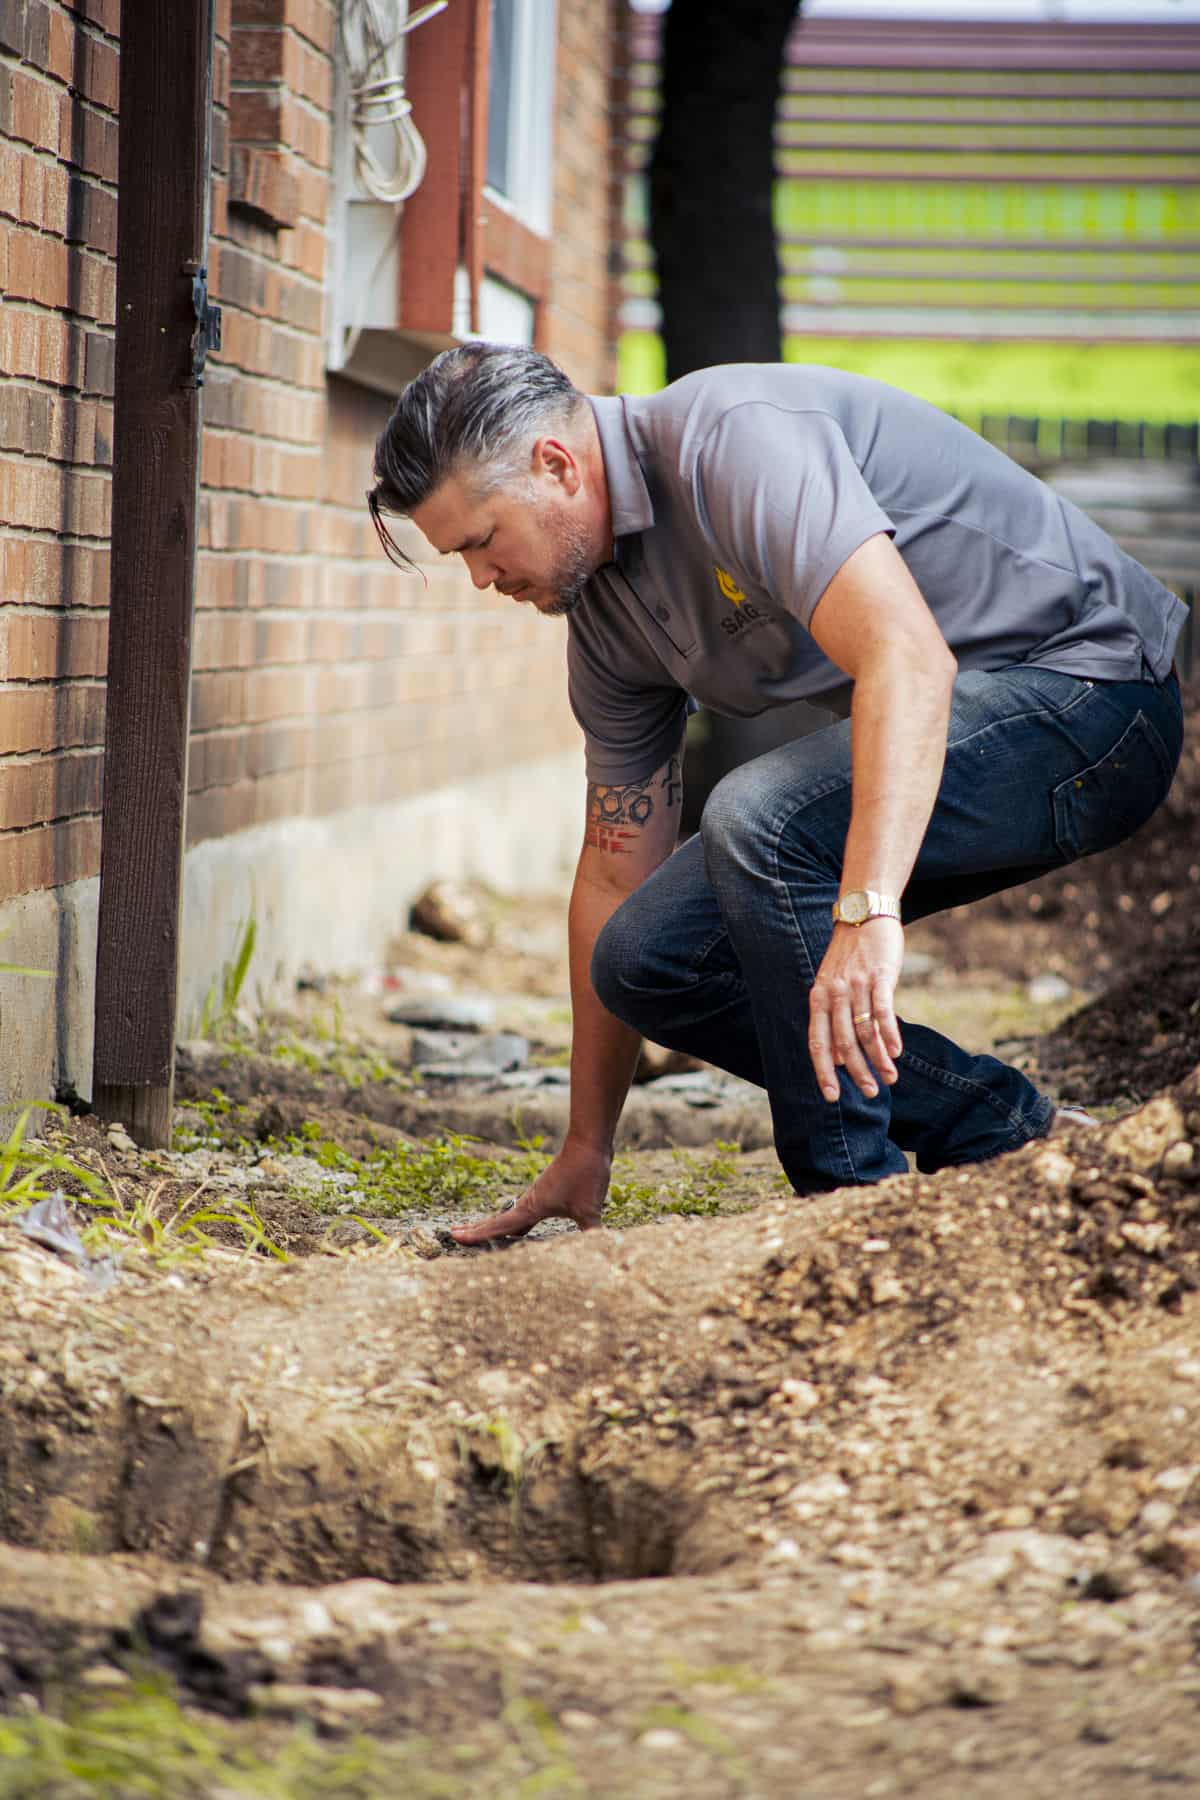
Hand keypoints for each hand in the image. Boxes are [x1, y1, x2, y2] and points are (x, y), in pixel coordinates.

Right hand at [449, 1137, 610, 1244]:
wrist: (589, 1142)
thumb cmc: (584, 1173)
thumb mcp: (589, 1209)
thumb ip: (590, 1234)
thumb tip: (597, 1255)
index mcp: (532, 1207)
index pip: (500, 1227)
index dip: (478, 1235)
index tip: (455, 1237)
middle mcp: (530, 1202)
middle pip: (498, 1220)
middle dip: (479, 1229)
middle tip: (457, 1235)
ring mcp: (539, 1195)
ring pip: (512, 1215)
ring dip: (497, 1225)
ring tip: (484, 1232)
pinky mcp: (550, 1191)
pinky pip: (526, 1211)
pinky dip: (517, 1220)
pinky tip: (524, 1224)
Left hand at [808, 918, 903, 1102]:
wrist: (865, 914)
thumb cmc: (850, 956)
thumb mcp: (832, 984)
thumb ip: (833, 1017)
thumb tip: (838, 1057)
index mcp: (818, 998)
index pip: (817, 1043)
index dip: (823, 1071)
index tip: (832, 1096)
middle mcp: (834, 994)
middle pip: (843, 1042)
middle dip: (856, 1072)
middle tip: (870, 1093)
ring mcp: (857, 985)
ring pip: (865, 1031)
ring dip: (878, 1059)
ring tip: (889, 1079)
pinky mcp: (880, 976)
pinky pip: (883, 1011)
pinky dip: (890, 1035)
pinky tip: (897, 1052)